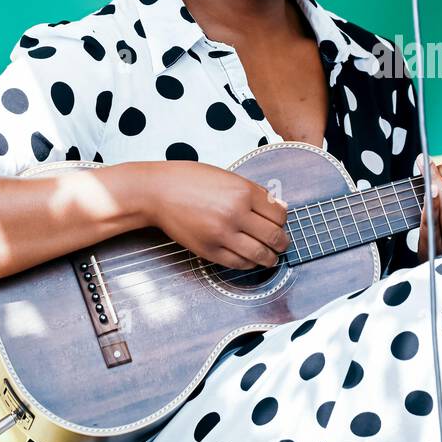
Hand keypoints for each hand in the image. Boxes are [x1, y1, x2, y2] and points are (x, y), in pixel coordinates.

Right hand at [134, 161, 288, 270]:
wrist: (158, 192)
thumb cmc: (191, 181)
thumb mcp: (229, 178)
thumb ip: (256, 193)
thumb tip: (280, 208)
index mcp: (243, 192)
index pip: (279, 214)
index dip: (283, 221)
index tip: (280, 223)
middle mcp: (235, 213)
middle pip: (274, 236)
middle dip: (282, 243)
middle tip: (282, 244)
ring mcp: (222, 234)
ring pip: (260, 254)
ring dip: (270, 258)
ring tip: (271, 257)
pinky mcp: (209, 250)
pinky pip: (238, 263)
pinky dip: (249, 264)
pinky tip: (250, 259)